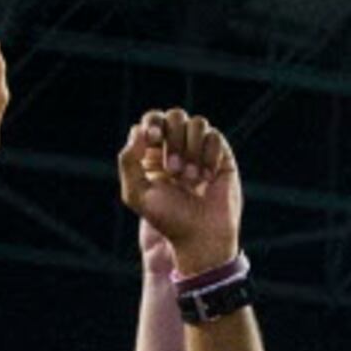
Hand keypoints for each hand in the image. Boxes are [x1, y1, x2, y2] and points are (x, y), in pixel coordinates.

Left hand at [116, 108, 242, 274]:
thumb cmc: (168, 219)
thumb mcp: (136, 194)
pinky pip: (215, 136)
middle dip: (174, 138)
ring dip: (192, 150)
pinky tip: (207, 178)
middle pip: (175, 115)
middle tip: (173, 170)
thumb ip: (128, 161)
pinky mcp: (221, 156)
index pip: (152, 120)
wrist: (201, 236)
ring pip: (197, 123)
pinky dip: (209, 156)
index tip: (154, 141)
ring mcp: (201, 151)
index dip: (153, 125)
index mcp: (154, 153)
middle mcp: (177, 148)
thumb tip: (139, 132)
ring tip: (191, 178)